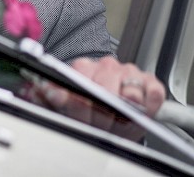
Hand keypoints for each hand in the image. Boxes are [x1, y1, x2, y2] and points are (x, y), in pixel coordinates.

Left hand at [26, 56, 164, 140]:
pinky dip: (148, 107)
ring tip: (115, 122)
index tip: (74, 113)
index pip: (77, 79)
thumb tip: (40, 89)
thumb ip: (49, 99)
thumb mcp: (65, 110)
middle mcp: (106, 66)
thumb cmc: (91, 117)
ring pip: (129, 93)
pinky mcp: (151, 83)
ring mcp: (129, 73)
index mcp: (82, 68)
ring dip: (123, 114)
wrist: (116, 124)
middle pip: (103, 89)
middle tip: (97, 126)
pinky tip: (138, 112)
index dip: (76, 102)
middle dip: (100, 115)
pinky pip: (153, 93)